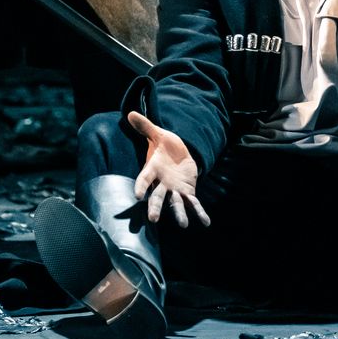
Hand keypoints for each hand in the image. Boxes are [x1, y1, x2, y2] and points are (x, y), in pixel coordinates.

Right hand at [127, 110, 209, 228]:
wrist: (178, 153)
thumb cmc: (165, 145)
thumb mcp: (158, 134)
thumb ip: (146, 126)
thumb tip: (131, 113)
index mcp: (153, 169)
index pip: (144, 178)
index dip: (141, 186)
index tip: (137, 196)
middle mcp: (162, 183)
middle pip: (157, 197)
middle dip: (155, 207)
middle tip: (153, 220)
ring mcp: (174, 190)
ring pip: (175, 204)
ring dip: (179, 214)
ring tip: (183, 225)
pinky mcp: (187, 192)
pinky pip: (193, 204)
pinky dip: (199, 213)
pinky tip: (206, 223)